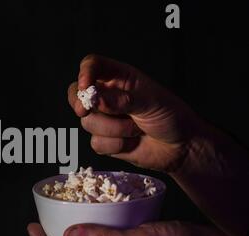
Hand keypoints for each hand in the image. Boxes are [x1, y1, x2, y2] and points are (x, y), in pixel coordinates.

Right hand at [68, 54, 204, 172]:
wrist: (180, 148)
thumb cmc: (170, 116)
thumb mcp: (150, 102)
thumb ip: (122, 100)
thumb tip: (95, 98)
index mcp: (119, 77)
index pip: (92, 65)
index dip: (85, 73)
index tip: (85, 87)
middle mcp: (107, 96)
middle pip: (77, 94)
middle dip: (80, 103)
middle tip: (85, 110)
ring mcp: (104, 119)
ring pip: (88, 122)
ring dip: (113, 129)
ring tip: (136, 128)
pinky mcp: (105, 140)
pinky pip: (96, 143)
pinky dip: (115, 145)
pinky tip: (132, 142)